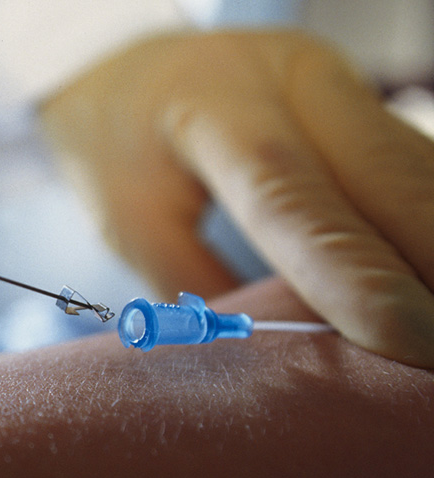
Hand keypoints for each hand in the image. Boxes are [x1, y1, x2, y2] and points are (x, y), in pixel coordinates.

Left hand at [41, 31, 433, 367]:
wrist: (133, 72)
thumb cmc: (121, 149)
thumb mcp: (131, 221)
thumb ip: (198, 287)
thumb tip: (274, 359)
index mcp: (215, 104)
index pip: (290, 193)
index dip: (355, 272)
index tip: (411, 340)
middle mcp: (293, 79)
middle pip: (388, 177)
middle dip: (431, 264)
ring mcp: (339, 86)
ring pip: (417, 172)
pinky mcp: (363, 106)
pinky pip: (413, 170)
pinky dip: (427, 227)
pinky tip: (428, 278)